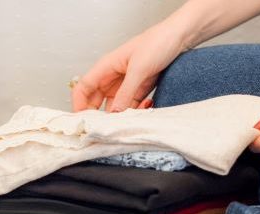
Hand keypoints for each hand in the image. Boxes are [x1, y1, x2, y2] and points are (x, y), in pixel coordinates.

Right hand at [71, 22, 187, 112]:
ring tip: (131, 120)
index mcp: (107, 66)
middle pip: (97, 100)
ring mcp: (127, 84)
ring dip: (122, 115)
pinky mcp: (140, 89)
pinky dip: (136, 111)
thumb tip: (114, 113)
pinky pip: (132, 106)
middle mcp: (114, 76)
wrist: (180, 37)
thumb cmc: (158, 42)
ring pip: (116, 106)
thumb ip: (126, 93)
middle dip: (100, 115)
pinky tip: (146, 107)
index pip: (83, 88)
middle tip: (106, 129)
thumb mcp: (139, 69)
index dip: (79, 104)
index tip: (82, 121)